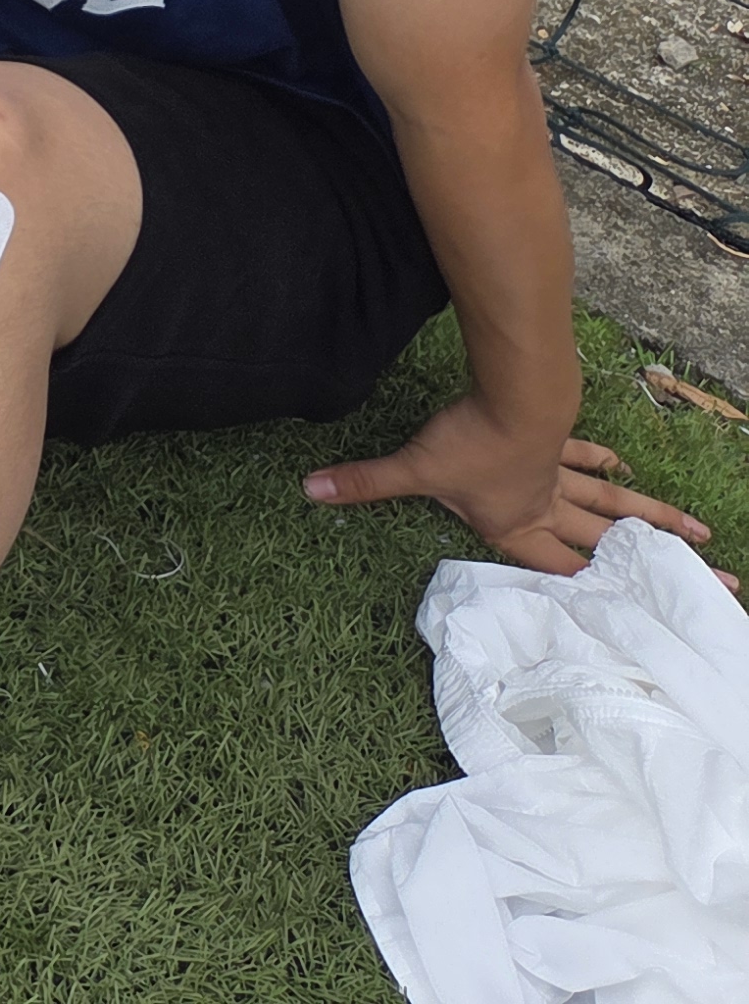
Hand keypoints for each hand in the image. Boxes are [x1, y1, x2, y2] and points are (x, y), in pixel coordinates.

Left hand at [307, 397, 730, 586]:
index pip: (559, 571)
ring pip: (614, 504)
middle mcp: (548, 507)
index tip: (637, 622)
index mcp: (517, 527)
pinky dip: (604, 462)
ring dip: (652, 521)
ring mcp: (559, 473)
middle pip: (608, 546)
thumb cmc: (467, 441)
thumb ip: (363, 483)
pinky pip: (586, 457)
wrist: (512, 395)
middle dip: (654, 571)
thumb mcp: (411, 468)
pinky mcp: (560, 439)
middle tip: (716, 584)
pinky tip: (625, 466)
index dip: (593, 596)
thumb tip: (308, 491)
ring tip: (702, 536)